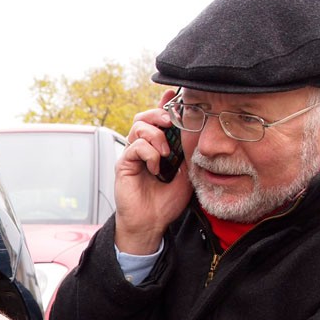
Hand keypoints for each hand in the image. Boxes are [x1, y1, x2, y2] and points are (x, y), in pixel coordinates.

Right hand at [115, 90, 193, 253]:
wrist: (152, 223)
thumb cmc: (166, 202)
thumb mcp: (186, 174)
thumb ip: (187, 154)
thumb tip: (196, 134)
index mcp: (156, 148)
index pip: (158, 120)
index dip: (164, 105)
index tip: (173, 95)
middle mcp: (142, 149)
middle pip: (143, 117)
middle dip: (158, 114)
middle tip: (171, 122)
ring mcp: (132, 156)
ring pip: (138, 127)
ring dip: (155, 135)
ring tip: (166, 152)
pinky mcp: (124, 165)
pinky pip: (135, 146)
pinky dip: (149, 153)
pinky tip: (156, 167)